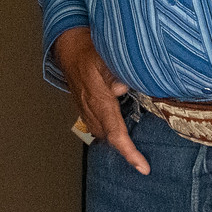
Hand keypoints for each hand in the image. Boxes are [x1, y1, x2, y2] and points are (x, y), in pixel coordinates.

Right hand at [54, 27, 147, 175]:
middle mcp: (89, 108)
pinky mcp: (83, 107)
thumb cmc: (88, 48)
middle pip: (109, 138)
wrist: (68, 45)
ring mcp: (84, 109)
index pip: (115, 131)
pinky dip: (108, 131)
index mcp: (98, 98)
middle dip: (125, 150)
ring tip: (134, 151)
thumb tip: (126, 88)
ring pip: (102, 134)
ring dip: (117, 141)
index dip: (128, 151)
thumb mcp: (106, 55)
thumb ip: (119, 73)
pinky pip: (96, 125)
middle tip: (143, 161)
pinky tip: (118, 129)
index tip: (142, 166)